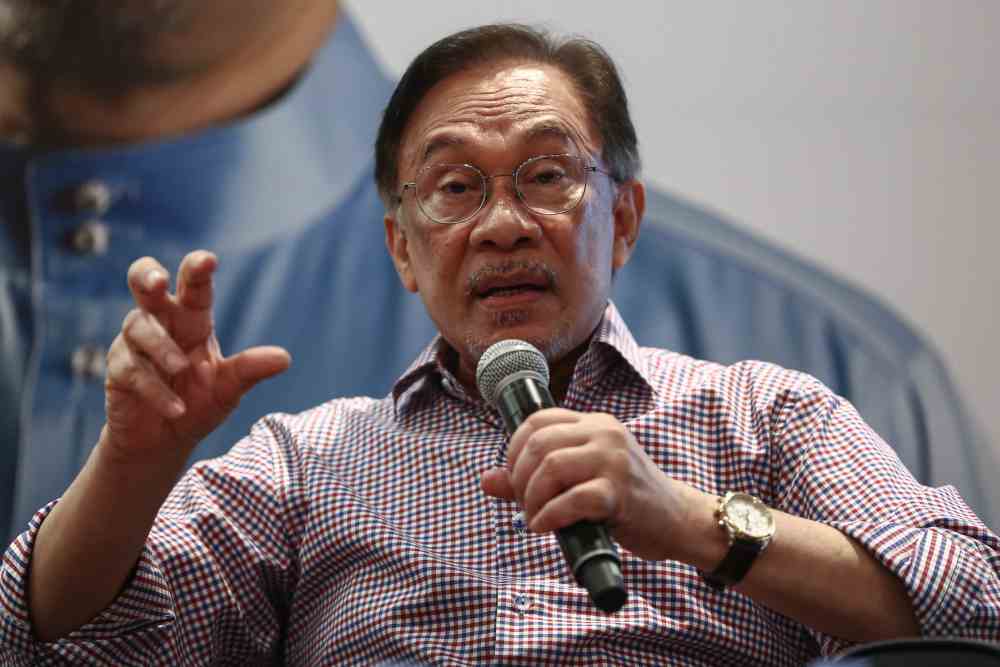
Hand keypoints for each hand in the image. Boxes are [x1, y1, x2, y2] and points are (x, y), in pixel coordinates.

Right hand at [102, 250, 289, 464]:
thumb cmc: (199, 403)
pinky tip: (176, 408)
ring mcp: (134, 344)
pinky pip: (131, 369)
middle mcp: (162, 323)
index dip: (197, 270)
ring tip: (182, 369)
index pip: (194, 287)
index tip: (207, 260)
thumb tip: (285, 358)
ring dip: (161, 348)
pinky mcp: (118, 370)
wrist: (165, 442)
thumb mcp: (229, 389)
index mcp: (193, 319)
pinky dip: (155, 389)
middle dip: (148, 275)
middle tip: (158, 281)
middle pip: (145, 283)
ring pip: (137, 326)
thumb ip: (250, 370)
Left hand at [481, 408, 693, 560]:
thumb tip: (486, 480)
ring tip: (535, 517)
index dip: (514, 450)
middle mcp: (604, 433)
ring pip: (550, 467)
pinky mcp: (620, 492)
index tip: (516, 478)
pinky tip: (545, 527)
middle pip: (538, 443)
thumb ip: (535, 477)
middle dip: (519, 478)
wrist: (677, 519)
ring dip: (532, 498)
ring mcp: (614, 460)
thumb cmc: (626, 499)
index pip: (538, 420)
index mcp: (594, 423)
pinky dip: (549, 516)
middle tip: (525, 503)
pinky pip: (572, 499)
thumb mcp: (582, 478)